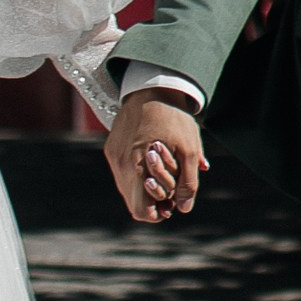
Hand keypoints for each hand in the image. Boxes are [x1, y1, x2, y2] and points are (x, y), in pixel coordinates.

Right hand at [103, 88, 207, 225]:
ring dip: (143, 188)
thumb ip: (188, 182)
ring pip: (126, 187)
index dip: (156, 214)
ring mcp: (113, 155)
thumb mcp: (189, 150)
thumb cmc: (174, 118)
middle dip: (152, 201)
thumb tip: (184, 208)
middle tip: (171, 193)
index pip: (140, 210)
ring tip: (163, 177)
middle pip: (132, 201)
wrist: (153, 86)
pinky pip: (122, 172)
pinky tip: (152, 162)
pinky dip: (136, 174)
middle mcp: (119, 165)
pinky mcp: (111, 147)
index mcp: (137, 167)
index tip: (170, 207)